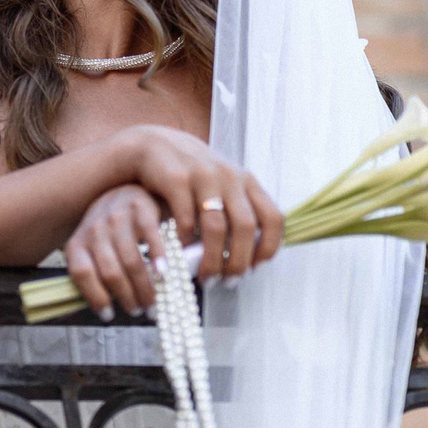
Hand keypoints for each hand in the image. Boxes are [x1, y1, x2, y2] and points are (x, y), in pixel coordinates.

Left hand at [62, 184, 164, 318]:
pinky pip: (151, 238)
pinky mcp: (140, 208)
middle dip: (127, 297)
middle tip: (139, 311)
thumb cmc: (112, 227)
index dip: (95, 297)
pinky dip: (159, 259)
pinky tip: (164, 273)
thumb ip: (97, 271)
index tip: (108, 315)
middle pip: (110, 272)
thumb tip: (106, 308)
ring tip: (152, 301)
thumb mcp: (95, 247)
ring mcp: (117, 217)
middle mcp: (94, 229)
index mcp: (78, 242)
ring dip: (144, 287)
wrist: (127, 187)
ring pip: (131, 260)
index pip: (82, 273)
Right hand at [119, 126, 284, 284]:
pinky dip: (186, 241)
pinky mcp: (177, 179)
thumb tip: (254, 253)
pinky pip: (186, 219)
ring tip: (206, 277)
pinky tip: (183, 252)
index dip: (269, 247)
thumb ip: (239, 210)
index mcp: (246, 181)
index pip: (273, 217)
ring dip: (212, 259)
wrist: (154, 146)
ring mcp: (204, 176)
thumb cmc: (193, 175)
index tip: (256, 268)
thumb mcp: (223, 185)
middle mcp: (229, 177)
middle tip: (228, 281)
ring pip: (216, 227)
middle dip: (238, 261)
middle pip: (245, 227)